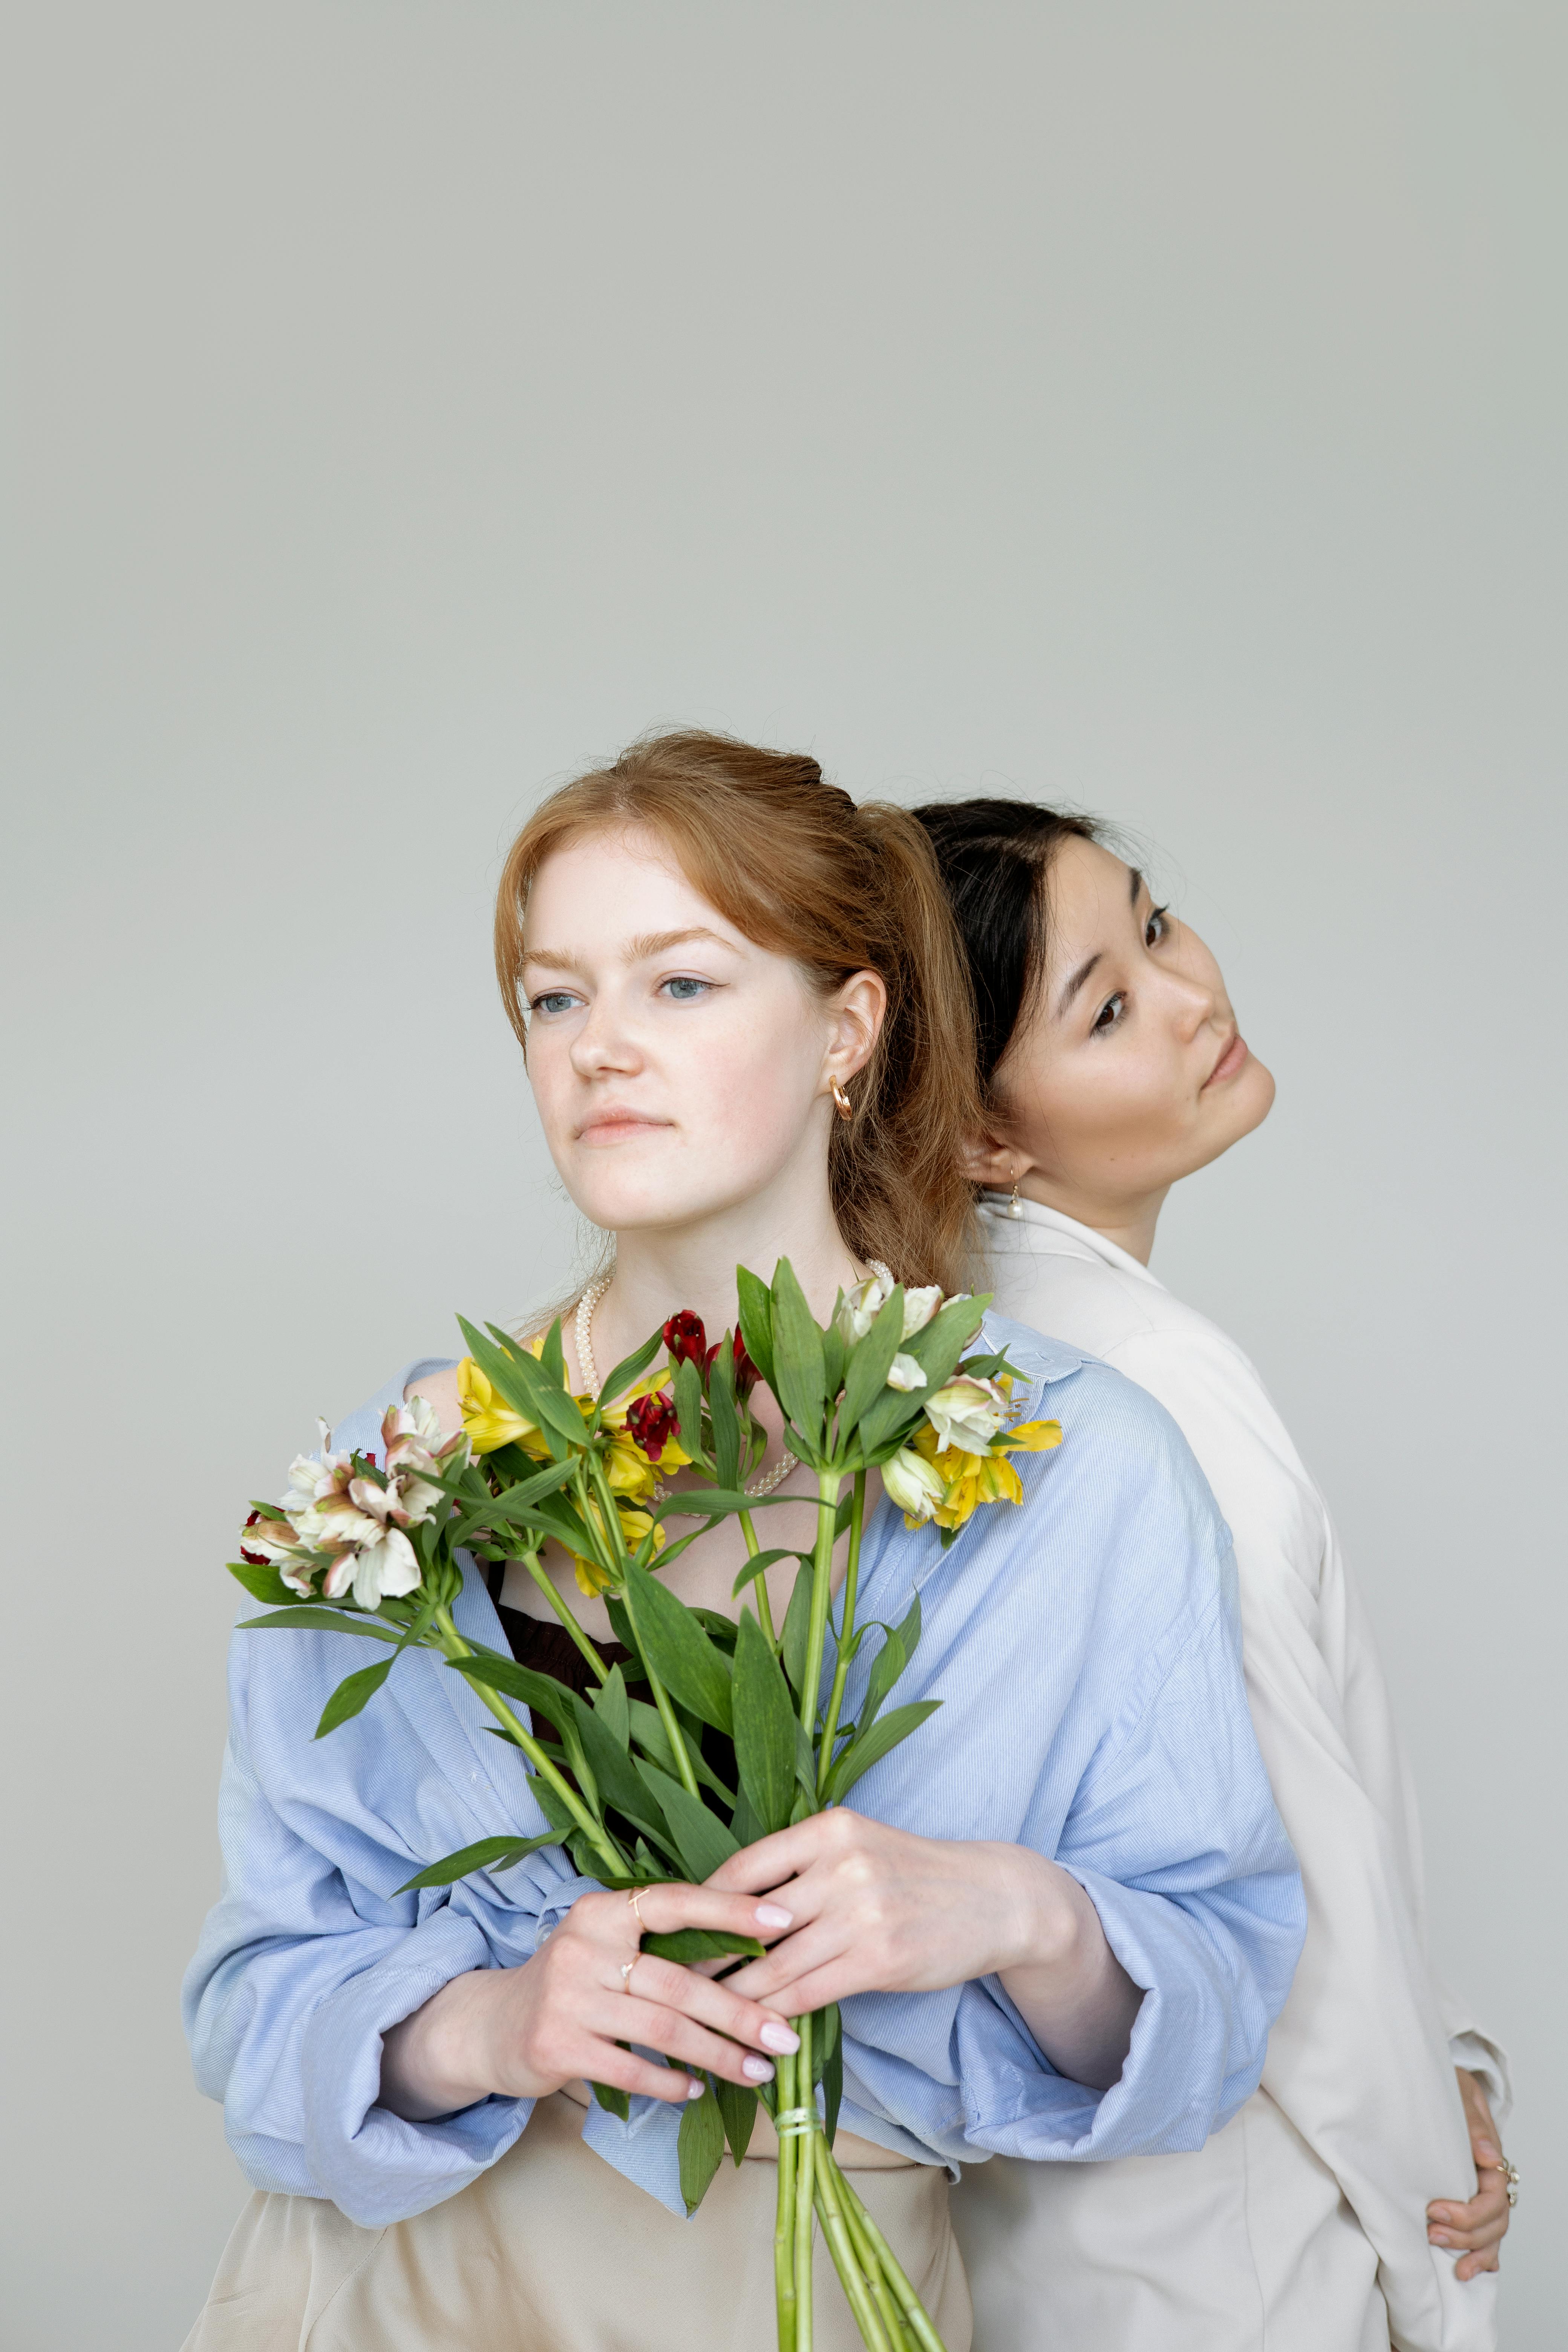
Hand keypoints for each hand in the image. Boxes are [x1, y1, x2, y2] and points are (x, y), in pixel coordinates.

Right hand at [379, 1882, 800, 2121]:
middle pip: (679, 1982)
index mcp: (603, 1911)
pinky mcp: (556, 2045)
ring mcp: (567, 1996)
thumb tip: (751, 1960)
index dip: (730, 1911)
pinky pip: (630, 2068)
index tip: (783, 1922)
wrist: (491, 2026)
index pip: (675, 1902)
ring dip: (718, 2055)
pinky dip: (670, 2083)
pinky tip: (697, 2091)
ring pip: (662, 2029)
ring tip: (759, 2071)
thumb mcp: (607, 1947)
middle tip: (786, 2036)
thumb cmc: (573, 1984)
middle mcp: (584, 1946)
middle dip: (740, 2012)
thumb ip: (662, 1946)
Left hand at [708, 1809, 1139, 2089]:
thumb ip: (799, 1870)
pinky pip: (808, 1993)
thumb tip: (728, 1909)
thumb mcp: (856, 1848)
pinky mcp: (879, 1959)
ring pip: (773, 1966)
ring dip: (729, 1997)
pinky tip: (750, 2031)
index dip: (700, 1906)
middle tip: (662, 1983)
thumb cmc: (913, 1874)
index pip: (742, 1868)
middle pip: (749, 1920)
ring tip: (693, 2016)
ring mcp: (861, 1912)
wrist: (992, 1898)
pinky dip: (773, 2016)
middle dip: (703, 1956)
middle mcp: (841, 1864)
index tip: (668, 1932)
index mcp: (828, 1828)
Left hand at [1427, 2068, 1511, 2279]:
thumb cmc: (1447, 2085)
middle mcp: (1489, 2177)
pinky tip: (1471, 2269)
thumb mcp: (1459, 2093)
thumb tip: (1489, 2157)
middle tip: (1430, 2233)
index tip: (1433, 2209)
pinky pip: (1486, 2234)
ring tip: (1452, 2264)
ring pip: (1494, 2233)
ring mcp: (1481, 2189)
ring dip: (1475, 2252)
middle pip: (1495, 2221)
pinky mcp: (1468, 2196)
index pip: (1493, 2196)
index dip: (1467, 2212)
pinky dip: (1483, 2255)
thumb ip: (1473, 2124)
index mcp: (1490, 2155)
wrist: (1436, 2081)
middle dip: (1466, 2235)